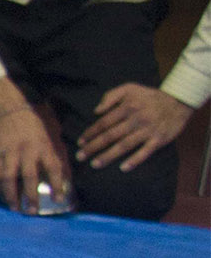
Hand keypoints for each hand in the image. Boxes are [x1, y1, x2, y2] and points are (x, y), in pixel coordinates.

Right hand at [0, 105, 66, 214]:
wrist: (10, 108)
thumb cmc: (35, 122)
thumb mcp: (51, 135)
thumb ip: (57, 154)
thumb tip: (64, 174)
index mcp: (44, 146)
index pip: (53, 168)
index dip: (57, 185)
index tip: (59, 200)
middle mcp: (27, 151)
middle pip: (28, 177)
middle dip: (30, 195)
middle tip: (32, 211)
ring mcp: (10, 153)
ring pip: (8, 178)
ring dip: (11, 195)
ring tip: (14, 207)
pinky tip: (3, 196)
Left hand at [75, 83, 192, 172]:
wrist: (178, 102)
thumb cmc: (149, 96)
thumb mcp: (129, 88)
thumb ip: (110, 96)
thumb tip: (96, 111)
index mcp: (127, 107)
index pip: (104, 123)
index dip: (90, 133)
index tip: (80, 142)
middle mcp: (136, 120)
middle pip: (111, 136)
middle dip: (93, 147)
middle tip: (79, 157)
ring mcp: (148, 131)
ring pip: (125, 145)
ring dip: (108, 156)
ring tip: (94, 164)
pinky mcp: (159, 140)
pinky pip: (145, 152)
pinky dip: (135, 160)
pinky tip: (123, 168)